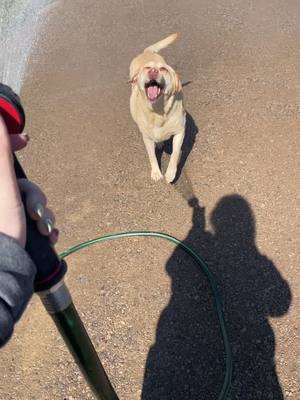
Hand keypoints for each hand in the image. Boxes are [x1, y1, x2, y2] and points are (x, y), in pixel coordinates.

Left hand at [0, 115, 57, 246]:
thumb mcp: (5, 185)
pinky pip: (34, 218)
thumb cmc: (2, 226)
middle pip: (22, 183)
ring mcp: (8, 215)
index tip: (26, 140)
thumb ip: (0, 152)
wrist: (6, 266)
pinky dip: (43, 226)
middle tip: (35, 212)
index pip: (1, 156)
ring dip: (44, 215)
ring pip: (32, 202)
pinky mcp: (16, 229)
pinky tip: (47, 236)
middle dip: (36, 197)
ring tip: (44, 230)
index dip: (11, 142)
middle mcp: (2, 199)